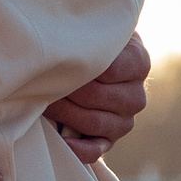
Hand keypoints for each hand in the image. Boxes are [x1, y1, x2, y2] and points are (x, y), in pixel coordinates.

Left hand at [44, 33, 149, 168]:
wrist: (91, 63)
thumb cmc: (89, 42)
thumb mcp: (97, 30)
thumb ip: (93, 31)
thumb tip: (69, 36)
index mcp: (138, 64)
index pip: (110, 70)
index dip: (82, 68)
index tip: (57, 60)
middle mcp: (136, 96)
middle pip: (98, 97)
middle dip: (67, 90)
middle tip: (42, 82)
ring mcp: (125, 122)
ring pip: (94, 123)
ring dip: (64, 113)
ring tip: (43, 102)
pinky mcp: (110, 141)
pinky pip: (95, 150)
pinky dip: (77, 149)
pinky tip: (61, 141)